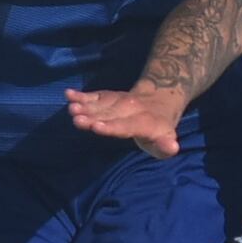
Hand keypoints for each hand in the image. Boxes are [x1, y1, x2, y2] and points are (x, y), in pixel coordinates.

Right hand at [64, 83, 189, 153]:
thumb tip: (173, 148)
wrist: (159, 99)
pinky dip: (82, 95)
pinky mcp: (109, 96)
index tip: (97, 127)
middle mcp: (130, 109)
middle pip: (109, 114)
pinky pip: (95, 95)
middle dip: (92, 117)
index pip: (126, 125)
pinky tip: (68, 95)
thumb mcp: (166, 140)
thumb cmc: (159, 129)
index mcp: (144, 122)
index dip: (112, 126)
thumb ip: (166, 146)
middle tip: (76, 119)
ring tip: (70, 109)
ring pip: (101, 104)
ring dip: (84, 106)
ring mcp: (118, 101)